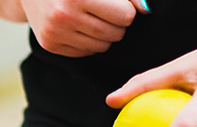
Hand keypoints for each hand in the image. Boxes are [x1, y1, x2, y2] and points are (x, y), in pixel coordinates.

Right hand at [23, 0, 147, 56]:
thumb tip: (147, 10)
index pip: (125, 15)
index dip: (124, 8)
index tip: (115, 2)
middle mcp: (64, 16)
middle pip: (115, 34)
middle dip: (116, 23)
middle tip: (105, 10)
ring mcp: (55, 33)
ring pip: (102, 46)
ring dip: (104, 34)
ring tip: (92, 17)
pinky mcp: (49, 44)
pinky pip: (85, 52)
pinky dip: (88, 41)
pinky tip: (79, 25)